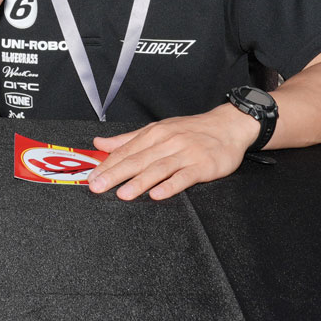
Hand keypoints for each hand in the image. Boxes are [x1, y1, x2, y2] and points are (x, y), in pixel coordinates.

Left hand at [85, 104, 258, 199]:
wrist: (228, 126)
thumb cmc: (191, 130)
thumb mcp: (158, 129)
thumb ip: (127, 139)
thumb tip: (99, 143)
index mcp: (154, 133)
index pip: (126, 150)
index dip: (107, 164)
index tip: (91, 177)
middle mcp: (167, 141)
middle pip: (138, 160)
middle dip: (115, 174)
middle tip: (98, 186)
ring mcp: (185, 153)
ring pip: (158, 168)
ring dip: (140, 181)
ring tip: (123, 194)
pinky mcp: (202, 166)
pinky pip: (184, 177)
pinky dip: (170, 186)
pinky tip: (157, 194)